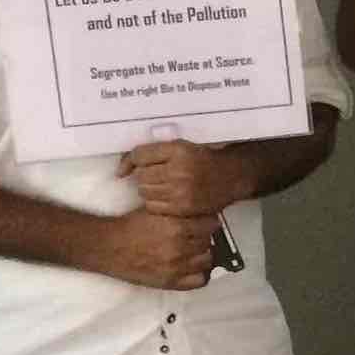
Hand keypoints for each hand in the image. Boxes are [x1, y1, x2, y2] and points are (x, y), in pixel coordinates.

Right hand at [95, 208, 215, 289]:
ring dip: (203, 254)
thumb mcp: (157, 210)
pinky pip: (199, 281)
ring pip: (208, 260)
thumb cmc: (129, 228)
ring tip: (194, 250)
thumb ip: (179, 212)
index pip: (212, 224)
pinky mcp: (170, 281)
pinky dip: (200, 274)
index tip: (206, 222)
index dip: (209, 222)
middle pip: (210, 242)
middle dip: (205, 237)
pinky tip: (192, 266)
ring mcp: (176, 267)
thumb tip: (199, 212)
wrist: (108, 246)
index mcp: (176, 227)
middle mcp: (179, 248)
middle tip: (196, 236)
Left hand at [119, 139, 244, 217]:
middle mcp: (179, 170)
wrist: (231, 177)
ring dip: (148, 189)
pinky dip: (154, 202)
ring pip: (144, 191)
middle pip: (141, 175)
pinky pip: (152, 206)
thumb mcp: (180, 147)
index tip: (128, 168)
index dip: (130, 161)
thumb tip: (123, 168)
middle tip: (157, 175)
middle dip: (144, 175)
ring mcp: (181, 190)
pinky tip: (167, 197)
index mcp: (178, 150)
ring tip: (163, 185)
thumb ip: (152, 152)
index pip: (140, 155)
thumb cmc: (204, 160)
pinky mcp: (182, 207)